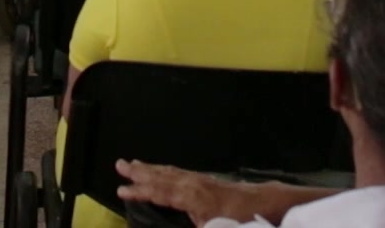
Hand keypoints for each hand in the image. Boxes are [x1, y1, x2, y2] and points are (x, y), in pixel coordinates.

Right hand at [116, 160, 252, 225]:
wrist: (264, 204)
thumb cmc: (239, 220)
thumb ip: (195, 225)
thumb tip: (165, 223)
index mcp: (190, 196)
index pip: (159, 192)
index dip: (139, 191)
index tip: (120, 190)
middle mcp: (192, 183)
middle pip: (161, 175)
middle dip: (139, 171)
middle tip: (119, 164)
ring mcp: (200, 179)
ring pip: (170, 171)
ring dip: (151, 167)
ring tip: (134, 163)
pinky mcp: (206, 180)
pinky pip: (179, 172)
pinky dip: (166, 170)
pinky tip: (163, 171)